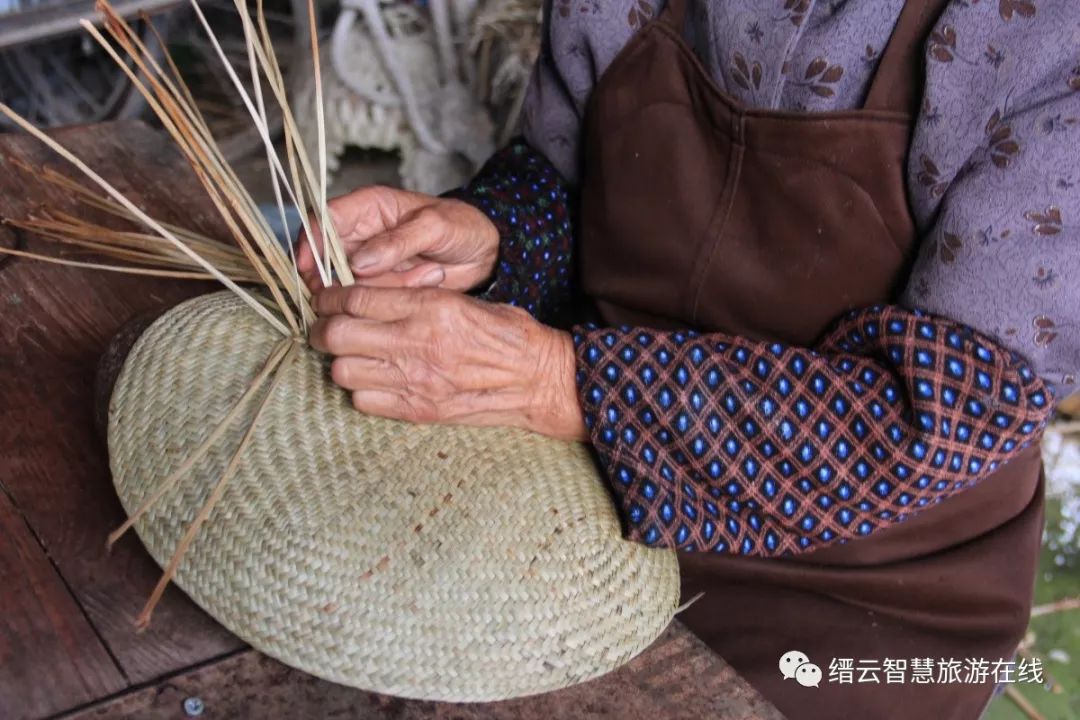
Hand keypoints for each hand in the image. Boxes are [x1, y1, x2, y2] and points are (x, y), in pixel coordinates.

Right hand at [296, 186, 498, 292]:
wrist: (485, 251)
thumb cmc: (460, 225)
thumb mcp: (434, 226)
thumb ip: (397, 242)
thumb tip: (358, 263)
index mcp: (367, 208)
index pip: (322, 221)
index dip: (310, 243)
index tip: (309, 268)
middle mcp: (361, 236)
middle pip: (326, 261)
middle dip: (348, 278)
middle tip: (379, 283)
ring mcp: (370, 265)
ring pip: (352, 286)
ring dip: (388, 286)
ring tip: (430, 271)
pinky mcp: (383, 288)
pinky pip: (375, 300)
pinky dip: (399, 295)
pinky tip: (430, 278)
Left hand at [309, 285, 587, 441]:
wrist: (539, 380)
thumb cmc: (507, 336)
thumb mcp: (463, 300)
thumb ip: (415, 297)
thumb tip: (367, 298)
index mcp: (430, 306)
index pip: (355, 298)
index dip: (328, 297)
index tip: (323, 298)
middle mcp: (418, 342)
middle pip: (338, 334)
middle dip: (321, 330)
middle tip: (323, 328)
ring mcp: (416, 381)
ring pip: (343, 370)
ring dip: (339, 361)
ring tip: (349, 355)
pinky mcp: (419, 410)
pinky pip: (364, 402)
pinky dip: (360, 391)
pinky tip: (374, 381)